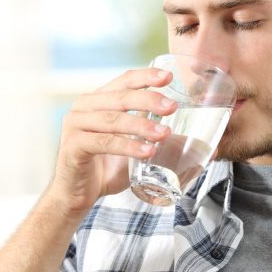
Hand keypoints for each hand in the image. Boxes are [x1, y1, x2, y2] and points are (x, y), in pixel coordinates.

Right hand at [43, 67, 176, 213]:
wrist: (78, 195)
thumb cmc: (107, 168)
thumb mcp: (135, 147)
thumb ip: (157, 139)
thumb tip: (198, 143)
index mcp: (98, 100)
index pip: (124, 80)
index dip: (146, 76)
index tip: (169, 77)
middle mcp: (84, 107)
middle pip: (120, 97)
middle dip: (149, 100)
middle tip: (172, 107)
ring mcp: (75, 125)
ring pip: (113, 120)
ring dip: (141, 125)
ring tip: (164, 133)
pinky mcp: (73, 146)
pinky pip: (104, 142)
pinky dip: (127, 146)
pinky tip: (147, 152)